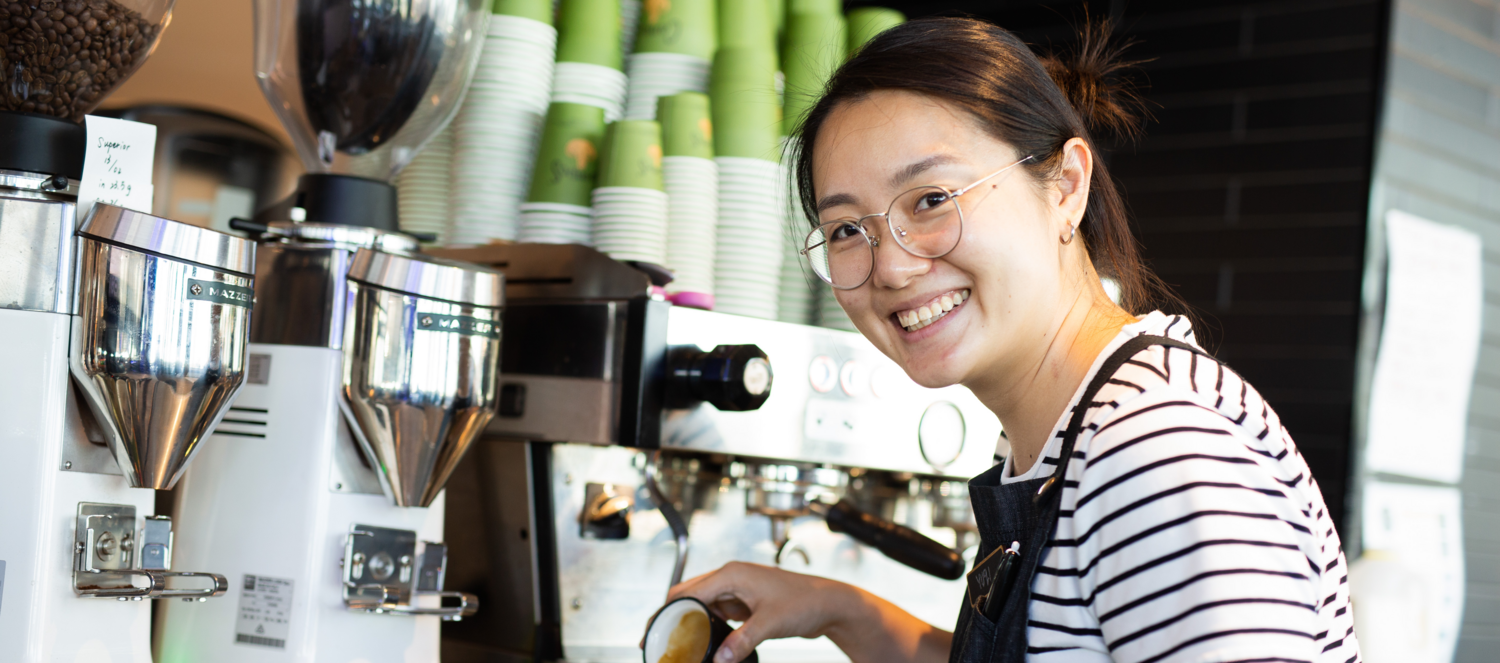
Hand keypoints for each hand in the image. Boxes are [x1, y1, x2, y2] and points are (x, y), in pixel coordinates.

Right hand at [662, 562, 852, 662]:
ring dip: (691, 620)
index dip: (668, 611)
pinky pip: (718, 612)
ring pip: (703, 604)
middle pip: (690, 594)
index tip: (654, 629)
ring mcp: (738, 589)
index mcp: (732, 574)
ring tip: (679, 641)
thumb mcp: (769, 624)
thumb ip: (741, 642)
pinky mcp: (746, 602)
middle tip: (659, 636)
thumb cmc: (806, 601)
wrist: (830, 603)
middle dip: (674, 614)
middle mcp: (731, 577)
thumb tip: (718, 658)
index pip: (688, 591)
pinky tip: (705, 640)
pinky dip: (708, 624)